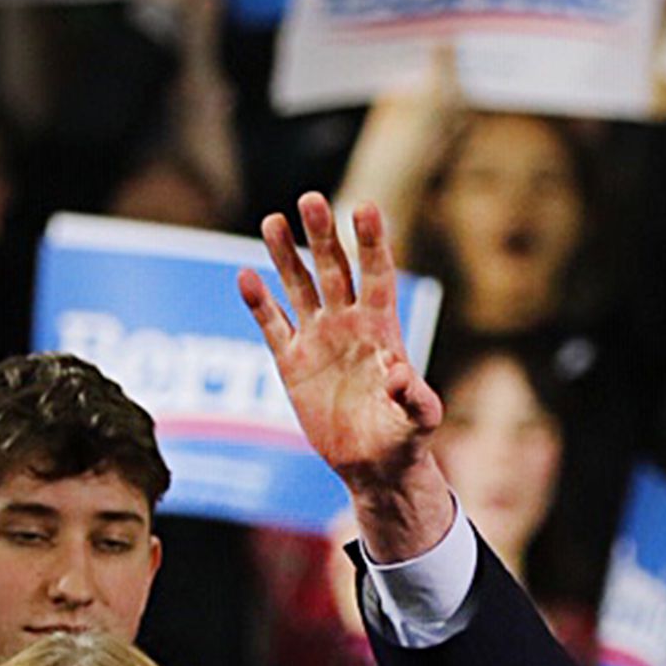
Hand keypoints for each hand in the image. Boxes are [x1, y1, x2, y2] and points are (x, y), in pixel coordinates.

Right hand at [238, 192, 447, 559]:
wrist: (374, 466)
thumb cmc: (405, 439)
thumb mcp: (419, 421)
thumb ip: (416, 398)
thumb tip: (401, 376)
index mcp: (382, 330)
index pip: (376, 276)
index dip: (370, 243)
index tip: (364, 207)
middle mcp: (349, 325)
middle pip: (333, 270)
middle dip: (322, 236)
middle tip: (310, 199)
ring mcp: (318, 339)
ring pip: (299, 287)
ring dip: (285, 255)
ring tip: (272, 220)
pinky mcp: (291, 362)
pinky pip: (272, 325)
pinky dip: (259, 303)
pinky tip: (245, 276)